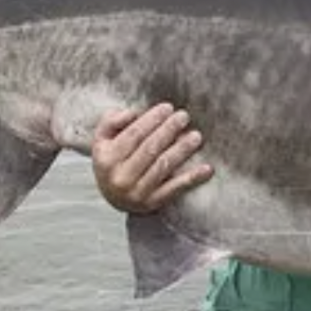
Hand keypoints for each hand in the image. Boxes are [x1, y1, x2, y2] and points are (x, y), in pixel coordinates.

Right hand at [91, 103, 213, 213]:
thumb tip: (133, 113)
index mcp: (105, 159)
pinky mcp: (152, 203)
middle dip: (168, 130)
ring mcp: (136, 193)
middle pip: (149, 149)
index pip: (133, 135)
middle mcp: (120, 178)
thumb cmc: (113, 160)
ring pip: (163, 166)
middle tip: (184, 116)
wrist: (113, 196)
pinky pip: (175, 189)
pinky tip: (207, 169)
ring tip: (196, 136)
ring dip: (182, 150)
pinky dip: (192, 178)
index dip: (151, 119)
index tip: (168, 107)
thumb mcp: (103, 140)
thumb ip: (111, 121)